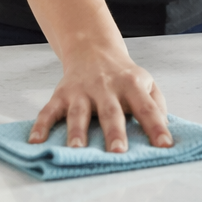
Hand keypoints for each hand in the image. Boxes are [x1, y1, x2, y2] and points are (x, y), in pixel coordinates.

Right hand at [28, 41, 170, 152]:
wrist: (93, 49)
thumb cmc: (124, 76)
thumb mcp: (146, 83)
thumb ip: (156, 105)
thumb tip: (166, 132)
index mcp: (132, 85)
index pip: (147, 107)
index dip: (156, 126)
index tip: (165, 146)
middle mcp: (106, 87)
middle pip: (111, 111)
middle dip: (114, 132)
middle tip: (118, 152)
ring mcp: (81, 91)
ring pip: (79, 113)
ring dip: (77, 131)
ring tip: (77, 149)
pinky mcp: (61, 94)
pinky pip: (48, 111)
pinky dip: (40, 126)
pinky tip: (35, 141)